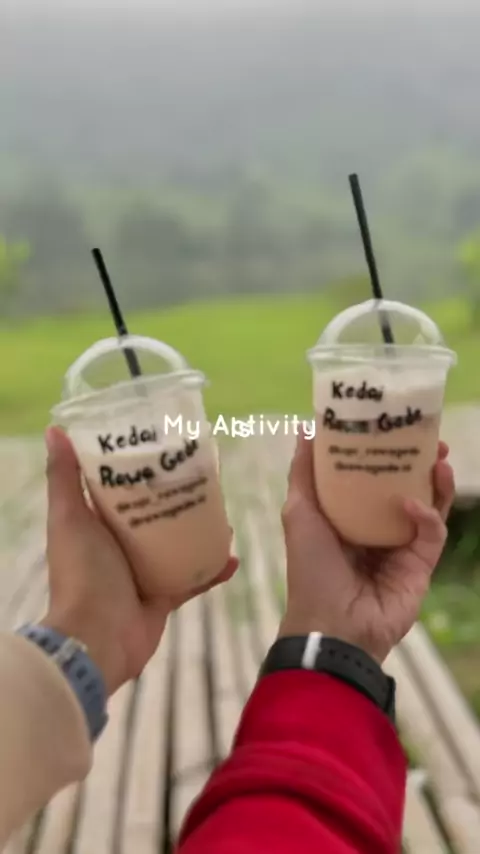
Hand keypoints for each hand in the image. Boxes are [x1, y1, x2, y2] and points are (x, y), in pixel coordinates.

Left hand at [41, 427, 237, 695]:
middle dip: (178, 497)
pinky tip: (233, 557)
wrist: (97, 640)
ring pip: (178, 544)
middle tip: (206, 477)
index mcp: (97, 525)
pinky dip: (212, 570)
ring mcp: (142, 572)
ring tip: (225, 513)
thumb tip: (55, 430)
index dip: (140, 468)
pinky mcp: (163, 596)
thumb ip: (64, 478)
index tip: (165, 447)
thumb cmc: (83, 574)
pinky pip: (193, 579)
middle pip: (154, 515)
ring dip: (201, 531)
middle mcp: (119, 546)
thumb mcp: (70, 519)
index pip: (120, 489)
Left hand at [279, 433, 454, 663]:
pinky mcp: (420, 565)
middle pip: (405, 486)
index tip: (393, 425)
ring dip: (435, 483)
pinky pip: (431, 534)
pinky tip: (414, 504)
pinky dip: (427, 516)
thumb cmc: (310, 568)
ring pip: (427, 506)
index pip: (371, 475)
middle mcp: (375, 527)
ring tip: (439, 459)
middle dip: (419, 462)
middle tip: (431, 440)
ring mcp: (400, 546)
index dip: (384, 451)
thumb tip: (305, 428)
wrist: (332, 625)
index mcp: (347, 514)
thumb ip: (304, 473)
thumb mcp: (299, 513)